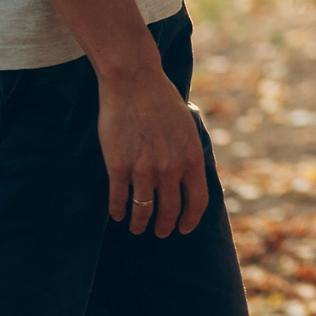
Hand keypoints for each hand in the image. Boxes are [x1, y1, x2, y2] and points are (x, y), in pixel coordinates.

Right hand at [97, 66, 208, 236]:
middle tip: (160, 233)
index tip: (183, 228)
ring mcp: (143, 169)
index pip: (197, 201)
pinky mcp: (119, 166)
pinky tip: (117, 215)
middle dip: (164, 227)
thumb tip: (191, 177)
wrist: (134, 82)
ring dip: (140, 224)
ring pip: (143, 210)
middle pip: (169, 211)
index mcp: (191, 157)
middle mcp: (170, 168)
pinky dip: (118, 211)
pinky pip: (119, 199)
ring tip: (137, 228)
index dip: (191, 220)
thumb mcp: (188, 127)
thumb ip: (189, 154)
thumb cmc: (161, 101)